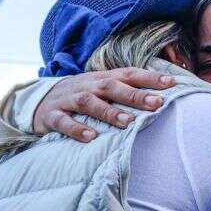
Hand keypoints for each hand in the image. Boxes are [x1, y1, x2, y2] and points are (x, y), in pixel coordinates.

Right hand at [33, 68, 174, 141]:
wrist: (38, 101)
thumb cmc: (81, 96)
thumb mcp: (101, 89)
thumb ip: (126, 90)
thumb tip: (161, 94)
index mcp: (101, 79)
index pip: (128, 74)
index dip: (149, 77)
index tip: (171, 83)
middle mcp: (87, 86)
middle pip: (111, 87)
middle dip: (135, 95)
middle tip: (157, 103)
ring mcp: (68, 100)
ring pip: (89, 102)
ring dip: (109, 112)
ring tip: (128, 122)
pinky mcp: (52, 116)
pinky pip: (63, 121)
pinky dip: (76, 129)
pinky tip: (90, 137)